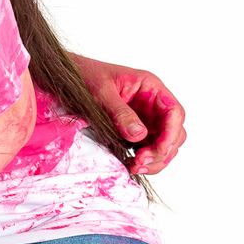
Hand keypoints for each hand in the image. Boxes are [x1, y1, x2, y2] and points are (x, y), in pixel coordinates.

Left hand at [71, 54, 186, 175]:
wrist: (68, 79)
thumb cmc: (86, 76)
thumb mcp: (101, 92)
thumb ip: (120, 113)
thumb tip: (139, 135)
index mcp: (150, 88)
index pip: (174, 112)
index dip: (172, 133)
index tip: (161, 149)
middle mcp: (153, 104)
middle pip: (174, 132)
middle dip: (163, 151)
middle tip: (141, 162)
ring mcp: (145, 119)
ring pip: (164, 144)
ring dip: (155, 159)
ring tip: (136, 167)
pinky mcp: (135, 131)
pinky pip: (148, 149)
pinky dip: (145, 160)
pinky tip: (132, 165)